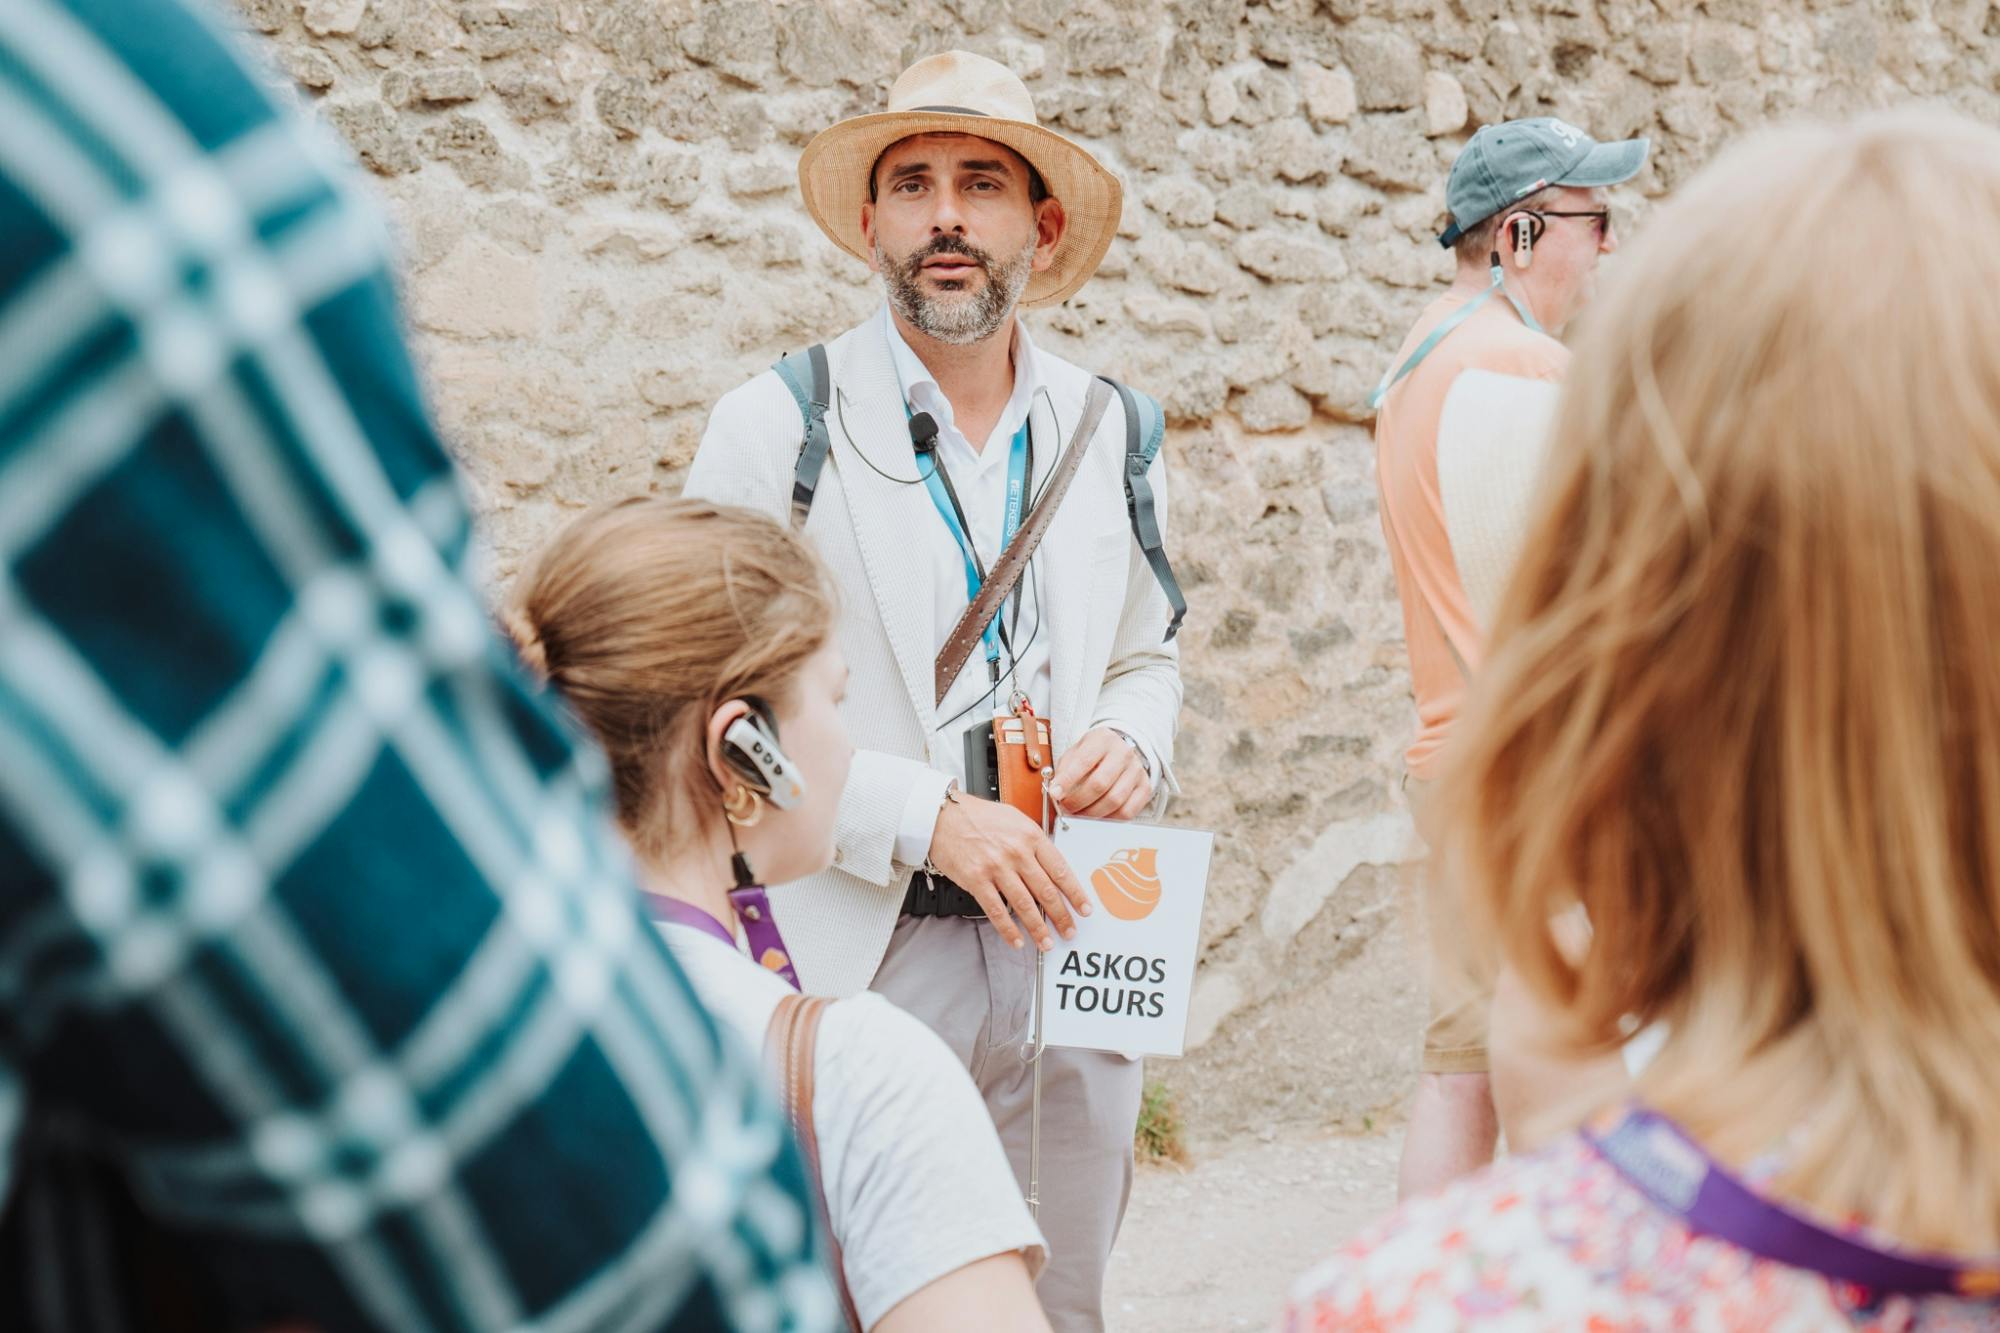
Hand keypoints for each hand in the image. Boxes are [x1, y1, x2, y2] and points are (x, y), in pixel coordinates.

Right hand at [927, 790, 1091, 950]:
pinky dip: (1008, 929)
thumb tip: (1051, 867)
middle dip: (1062, 916)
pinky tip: (1017, 940)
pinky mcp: (976, 880)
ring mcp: (996, 867)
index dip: (1075, 893)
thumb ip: (1034, 842)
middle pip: (1046, 891)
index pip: (1060, 869)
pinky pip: (996, 910)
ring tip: (1047, 942)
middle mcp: (1016, 852)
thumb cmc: (978, 816)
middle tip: (1070, 931)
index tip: (1084, 908)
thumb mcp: (1015, 819)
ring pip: (1024, 904)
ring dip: (1038, 928)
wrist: (942, 815)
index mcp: (1030, 836)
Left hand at [1049, 728, 1152, 820]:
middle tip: (1066, 808)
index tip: (1055, 793)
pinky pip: (1127, 811)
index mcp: (1103, 739)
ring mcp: (1136, 771)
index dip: (1068, 780)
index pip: (1084, 761)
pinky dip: (1109, 819)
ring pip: (1114, 800)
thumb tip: (1056, 792)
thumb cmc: (1092, 756)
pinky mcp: (1144, 788)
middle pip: (1100, 784)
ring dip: (1091, 813)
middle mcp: (1123, 753)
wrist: (1119, 752)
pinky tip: (1096, 817)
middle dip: (1078, 801)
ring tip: (1078, 814)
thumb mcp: (1075, 753)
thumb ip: (1064, 770)